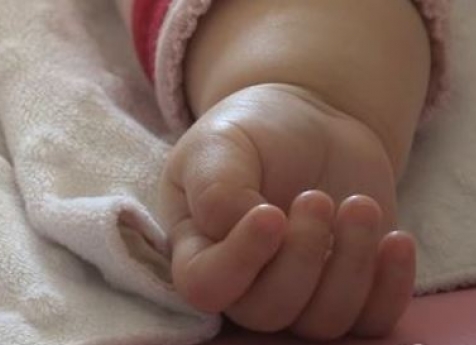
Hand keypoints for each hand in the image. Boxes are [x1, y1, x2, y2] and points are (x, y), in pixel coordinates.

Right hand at [159, 84, 414, 339]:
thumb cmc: (255, 130)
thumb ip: (215, 188)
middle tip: (316, 198)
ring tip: (359, 205)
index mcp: (199, 245)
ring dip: (349, 265)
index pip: (204, 286)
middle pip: (267, 311)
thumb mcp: (221, 141)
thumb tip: (236, 234)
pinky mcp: (347, 285)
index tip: (271, 214)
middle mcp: (244, 278)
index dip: (239, 262)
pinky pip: (370, 320)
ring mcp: (299, 287)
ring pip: (322, 322)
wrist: (310, 124)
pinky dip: (390, 288)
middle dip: (301, 257)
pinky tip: (395, 240)